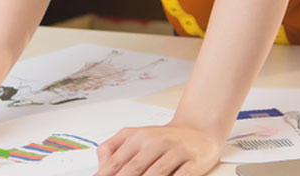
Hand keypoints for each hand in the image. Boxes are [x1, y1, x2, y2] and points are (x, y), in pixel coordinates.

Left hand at [93, 123, 220, 175]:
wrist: (199, 129)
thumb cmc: (163, 138)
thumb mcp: (134, 135)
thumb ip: (112, 147)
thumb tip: (101, 166)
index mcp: (138, 137)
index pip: (116, 162)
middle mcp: (156, 142)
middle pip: (134, 169)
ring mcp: (176, 151)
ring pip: (156, 173)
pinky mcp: (195, 161)